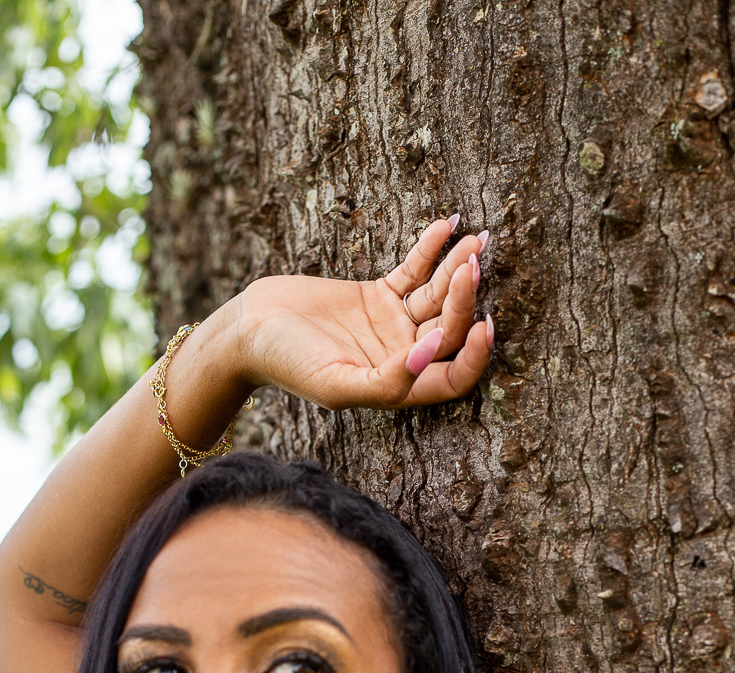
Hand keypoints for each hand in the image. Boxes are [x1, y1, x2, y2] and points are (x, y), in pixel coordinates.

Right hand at [235, 217, 492, 410]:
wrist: (250, 329)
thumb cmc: (288, 365)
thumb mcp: (335, 384)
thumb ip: (386, 382)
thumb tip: (431, 353)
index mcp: (398, 386)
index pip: (452, 378)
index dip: (473, 358)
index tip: (483, 325)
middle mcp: (403, 356)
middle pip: (450, 329)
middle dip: (465, 300)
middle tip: (472, 266)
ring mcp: (393, 323)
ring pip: (438, 296)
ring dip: (458, 269)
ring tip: (476, 241)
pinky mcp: (378, 293)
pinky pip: (414, 270)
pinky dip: (431, 248)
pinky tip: (447, 225)